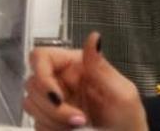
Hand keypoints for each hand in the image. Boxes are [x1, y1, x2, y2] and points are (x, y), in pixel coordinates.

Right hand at [25, 32, 147, 130]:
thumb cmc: (129, 122)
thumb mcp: (122, 94)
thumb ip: (102, 67)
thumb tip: (95, 37)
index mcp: (73, 66)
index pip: (41, 56)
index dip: (41, 75)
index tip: (57, 98)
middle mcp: (58, 81)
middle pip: (32, 83)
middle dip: (52, 106)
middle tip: (79, 121)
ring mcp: (52, 102)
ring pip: (30, 104)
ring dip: (51, 120)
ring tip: (78, 129)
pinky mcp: (48, 121)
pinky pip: (36, 123)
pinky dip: (50, 129)